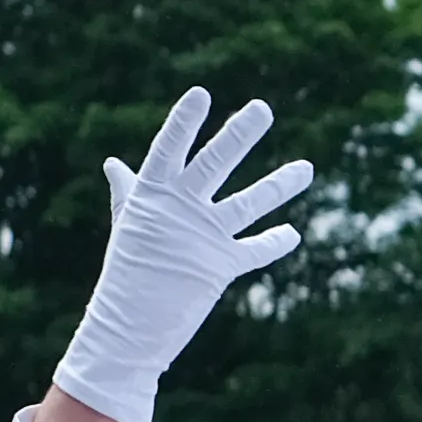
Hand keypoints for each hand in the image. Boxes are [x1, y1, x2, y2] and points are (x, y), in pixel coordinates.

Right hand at [49, 86, 316, 421]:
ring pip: (249, 203)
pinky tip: (293, 234)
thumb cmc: (127, 270)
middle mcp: (179, 210)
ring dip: (280, 185)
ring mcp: (202, 237)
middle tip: (263, 109)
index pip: (168, 150)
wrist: (125, 328)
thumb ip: (129, 191)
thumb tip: (112, 163)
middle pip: (214, 164)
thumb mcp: (128, 223)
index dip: (183, 122)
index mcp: (152, 195)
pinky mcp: (220, 266)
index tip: (200, 93)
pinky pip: (255, 251)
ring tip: (309, 168)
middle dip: (239, 136)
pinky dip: (275, 242)